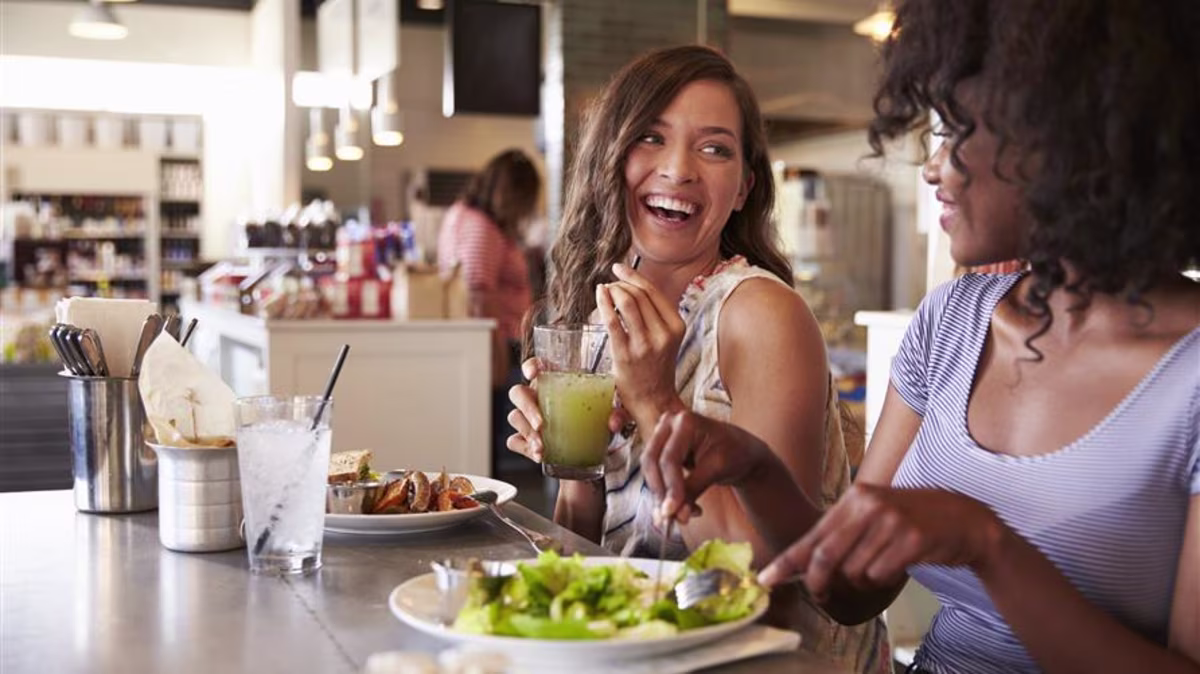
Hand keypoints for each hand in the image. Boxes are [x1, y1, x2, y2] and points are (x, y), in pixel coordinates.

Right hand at [506, 357, 632, 462]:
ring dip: (527, 433)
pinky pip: (515, 441)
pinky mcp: (526, 439)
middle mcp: (538, 397)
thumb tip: (614, 422)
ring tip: (542, 448)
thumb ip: (617, 413)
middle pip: (518, 393)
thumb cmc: (596, 420)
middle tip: (541, 424)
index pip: (536, 365)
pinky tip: (538, 455)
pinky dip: (525, 448)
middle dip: (527, 408)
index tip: (534, 373)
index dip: (531, 366)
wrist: (591, 449)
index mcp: (555, 382)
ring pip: (515, 418)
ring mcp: (528, 418)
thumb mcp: (610, 413)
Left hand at [596, 263, 686, 433]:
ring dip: (612, 291)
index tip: (619, 268)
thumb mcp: (666, 338)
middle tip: (609, 284)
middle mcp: (664, 334)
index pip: (653, 292)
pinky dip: (603, 303)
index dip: (634, 276)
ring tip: (604, 291)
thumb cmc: (656, 367)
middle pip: (639, 294)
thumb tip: (632, 286)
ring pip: (627, 302)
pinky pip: (612, 321)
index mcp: (676, 327)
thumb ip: (655, 315)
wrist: (654, 401)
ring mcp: (645, 345)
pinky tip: (599, 297)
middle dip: (620, 284)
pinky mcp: (626, 354)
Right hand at [641, 410, 774, 523]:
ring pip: (650, 470)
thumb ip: (693, 489)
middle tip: (671, 518)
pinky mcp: (661, 450)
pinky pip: (655, 474)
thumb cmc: (735, 453)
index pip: (669, 459)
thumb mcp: (716, 469)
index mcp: (685, 420)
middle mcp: (668, 423)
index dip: (670, 487)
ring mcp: (662, 435)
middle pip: (652, 462)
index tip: (672, 512)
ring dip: (662, 495)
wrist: (741, 451)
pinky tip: (685, 507)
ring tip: (684, 515)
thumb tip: (676, 515)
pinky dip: (666, 493)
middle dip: (661, 492)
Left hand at [758, 485, 1006, 598]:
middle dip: (817, 582)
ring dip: (861, 580)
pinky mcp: (912, 540)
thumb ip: (840, 534)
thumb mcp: (873, 514)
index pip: (813, 535)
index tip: (767, 579)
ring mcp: (892, 521)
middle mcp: (870, 505)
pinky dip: (883, 579)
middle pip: (826, 556)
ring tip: (879, 565)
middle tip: (819, 594)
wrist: (964, 518)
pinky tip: (897, 566)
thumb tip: (804, 565)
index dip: (788, 561)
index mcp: (855, 497)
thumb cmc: (911, 520)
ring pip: (854, 571)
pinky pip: (880, 575)